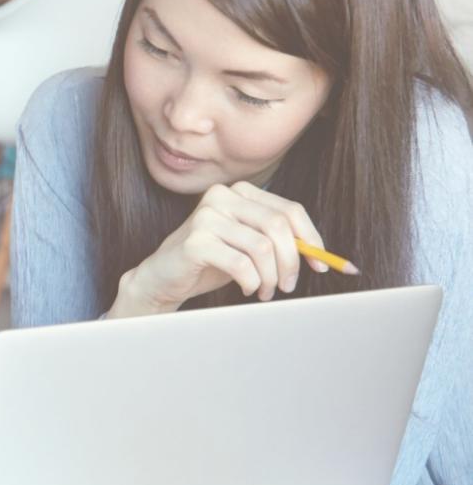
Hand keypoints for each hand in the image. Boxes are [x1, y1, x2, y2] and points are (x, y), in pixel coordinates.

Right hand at [109, 181, 336, 317]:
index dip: (311, 239)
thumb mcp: (248, 246)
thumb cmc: (210, 262)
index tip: (321, 265)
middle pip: (279, 226)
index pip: (290, 210)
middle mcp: (222, 197)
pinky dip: (251, 282)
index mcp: (239, 192)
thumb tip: (320, 256)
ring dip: (271, 277)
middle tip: (288, 286)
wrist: (163, 277)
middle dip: (291, 262)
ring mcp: (206, 217)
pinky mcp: (195, 241)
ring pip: (262, 247)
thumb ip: (278, 241)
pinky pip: (241, 264)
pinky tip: (247, 289)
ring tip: (265, 291)